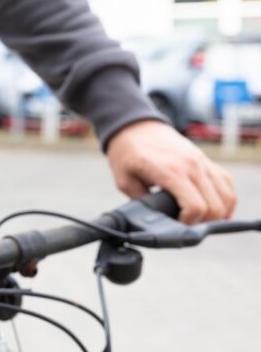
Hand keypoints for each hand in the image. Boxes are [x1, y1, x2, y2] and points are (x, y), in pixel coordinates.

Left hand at [106, 120, 236, 222]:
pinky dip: (226, 199)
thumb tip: (154, 218)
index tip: (178, 225)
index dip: (189, 223)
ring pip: (227, 196)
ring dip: (219, 213)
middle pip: (215, 206)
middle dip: (203, 222)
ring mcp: (202, 161)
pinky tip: (216, 208)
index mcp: (171, 171)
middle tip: (187, 224)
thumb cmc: (127, 152)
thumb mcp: (124, 180)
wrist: (134, 126)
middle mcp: (192, 165)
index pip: (196, 207)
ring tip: (200, 219)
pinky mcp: (206, 159)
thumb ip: (141, 201)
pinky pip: (227, 183)